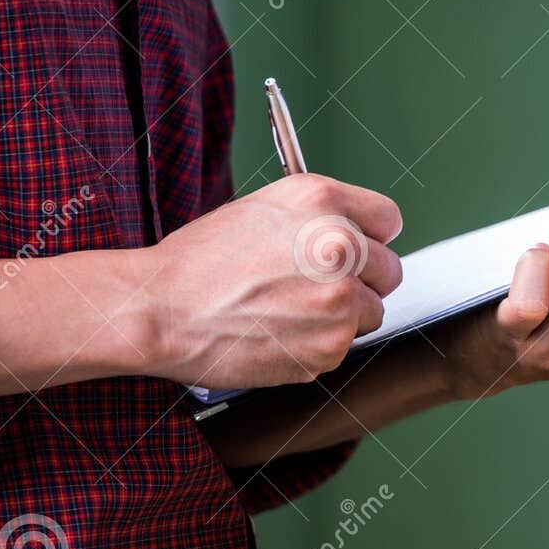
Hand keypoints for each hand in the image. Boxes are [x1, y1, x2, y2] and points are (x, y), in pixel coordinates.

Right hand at [141, 173, 402, 386]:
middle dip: (362, 280)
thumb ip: (320, 218)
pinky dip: (317, 345)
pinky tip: (278, 332)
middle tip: (319, 287)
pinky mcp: (330, 346)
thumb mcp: (263, 211)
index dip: (371, 236)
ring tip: (288, 309)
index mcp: (321, 202)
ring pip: (370, 312)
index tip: (360, 248)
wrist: (160, 310)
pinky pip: (343, 346)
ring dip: (341, 316)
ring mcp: (339, 300)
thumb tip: (360, 235)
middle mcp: (339, 246)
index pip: (389, 220)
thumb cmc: (200, 262)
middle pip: (389, 270)